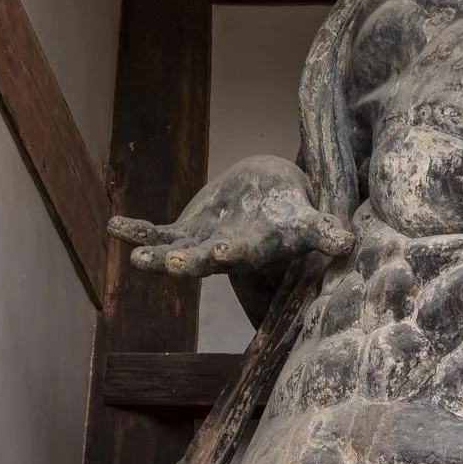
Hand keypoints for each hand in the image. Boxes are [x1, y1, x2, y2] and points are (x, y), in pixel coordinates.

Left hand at [109, 154, 354, 276]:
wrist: (266, 201)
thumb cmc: (291, 210)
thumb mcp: (308, 221)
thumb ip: (324, 232)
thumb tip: (348, 244)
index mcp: (257, 249)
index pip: (247, 254)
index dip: (235, 252)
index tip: (224, 252)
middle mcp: (225, 254)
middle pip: (205, 261)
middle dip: (189, 262)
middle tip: (174, 263)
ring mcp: (201, 245)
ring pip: (174, 252)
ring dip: (155, 255)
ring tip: (136, 258)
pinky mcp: (184, 232)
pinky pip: (156, 233)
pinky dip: (136, 231)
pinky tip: (114, 226)